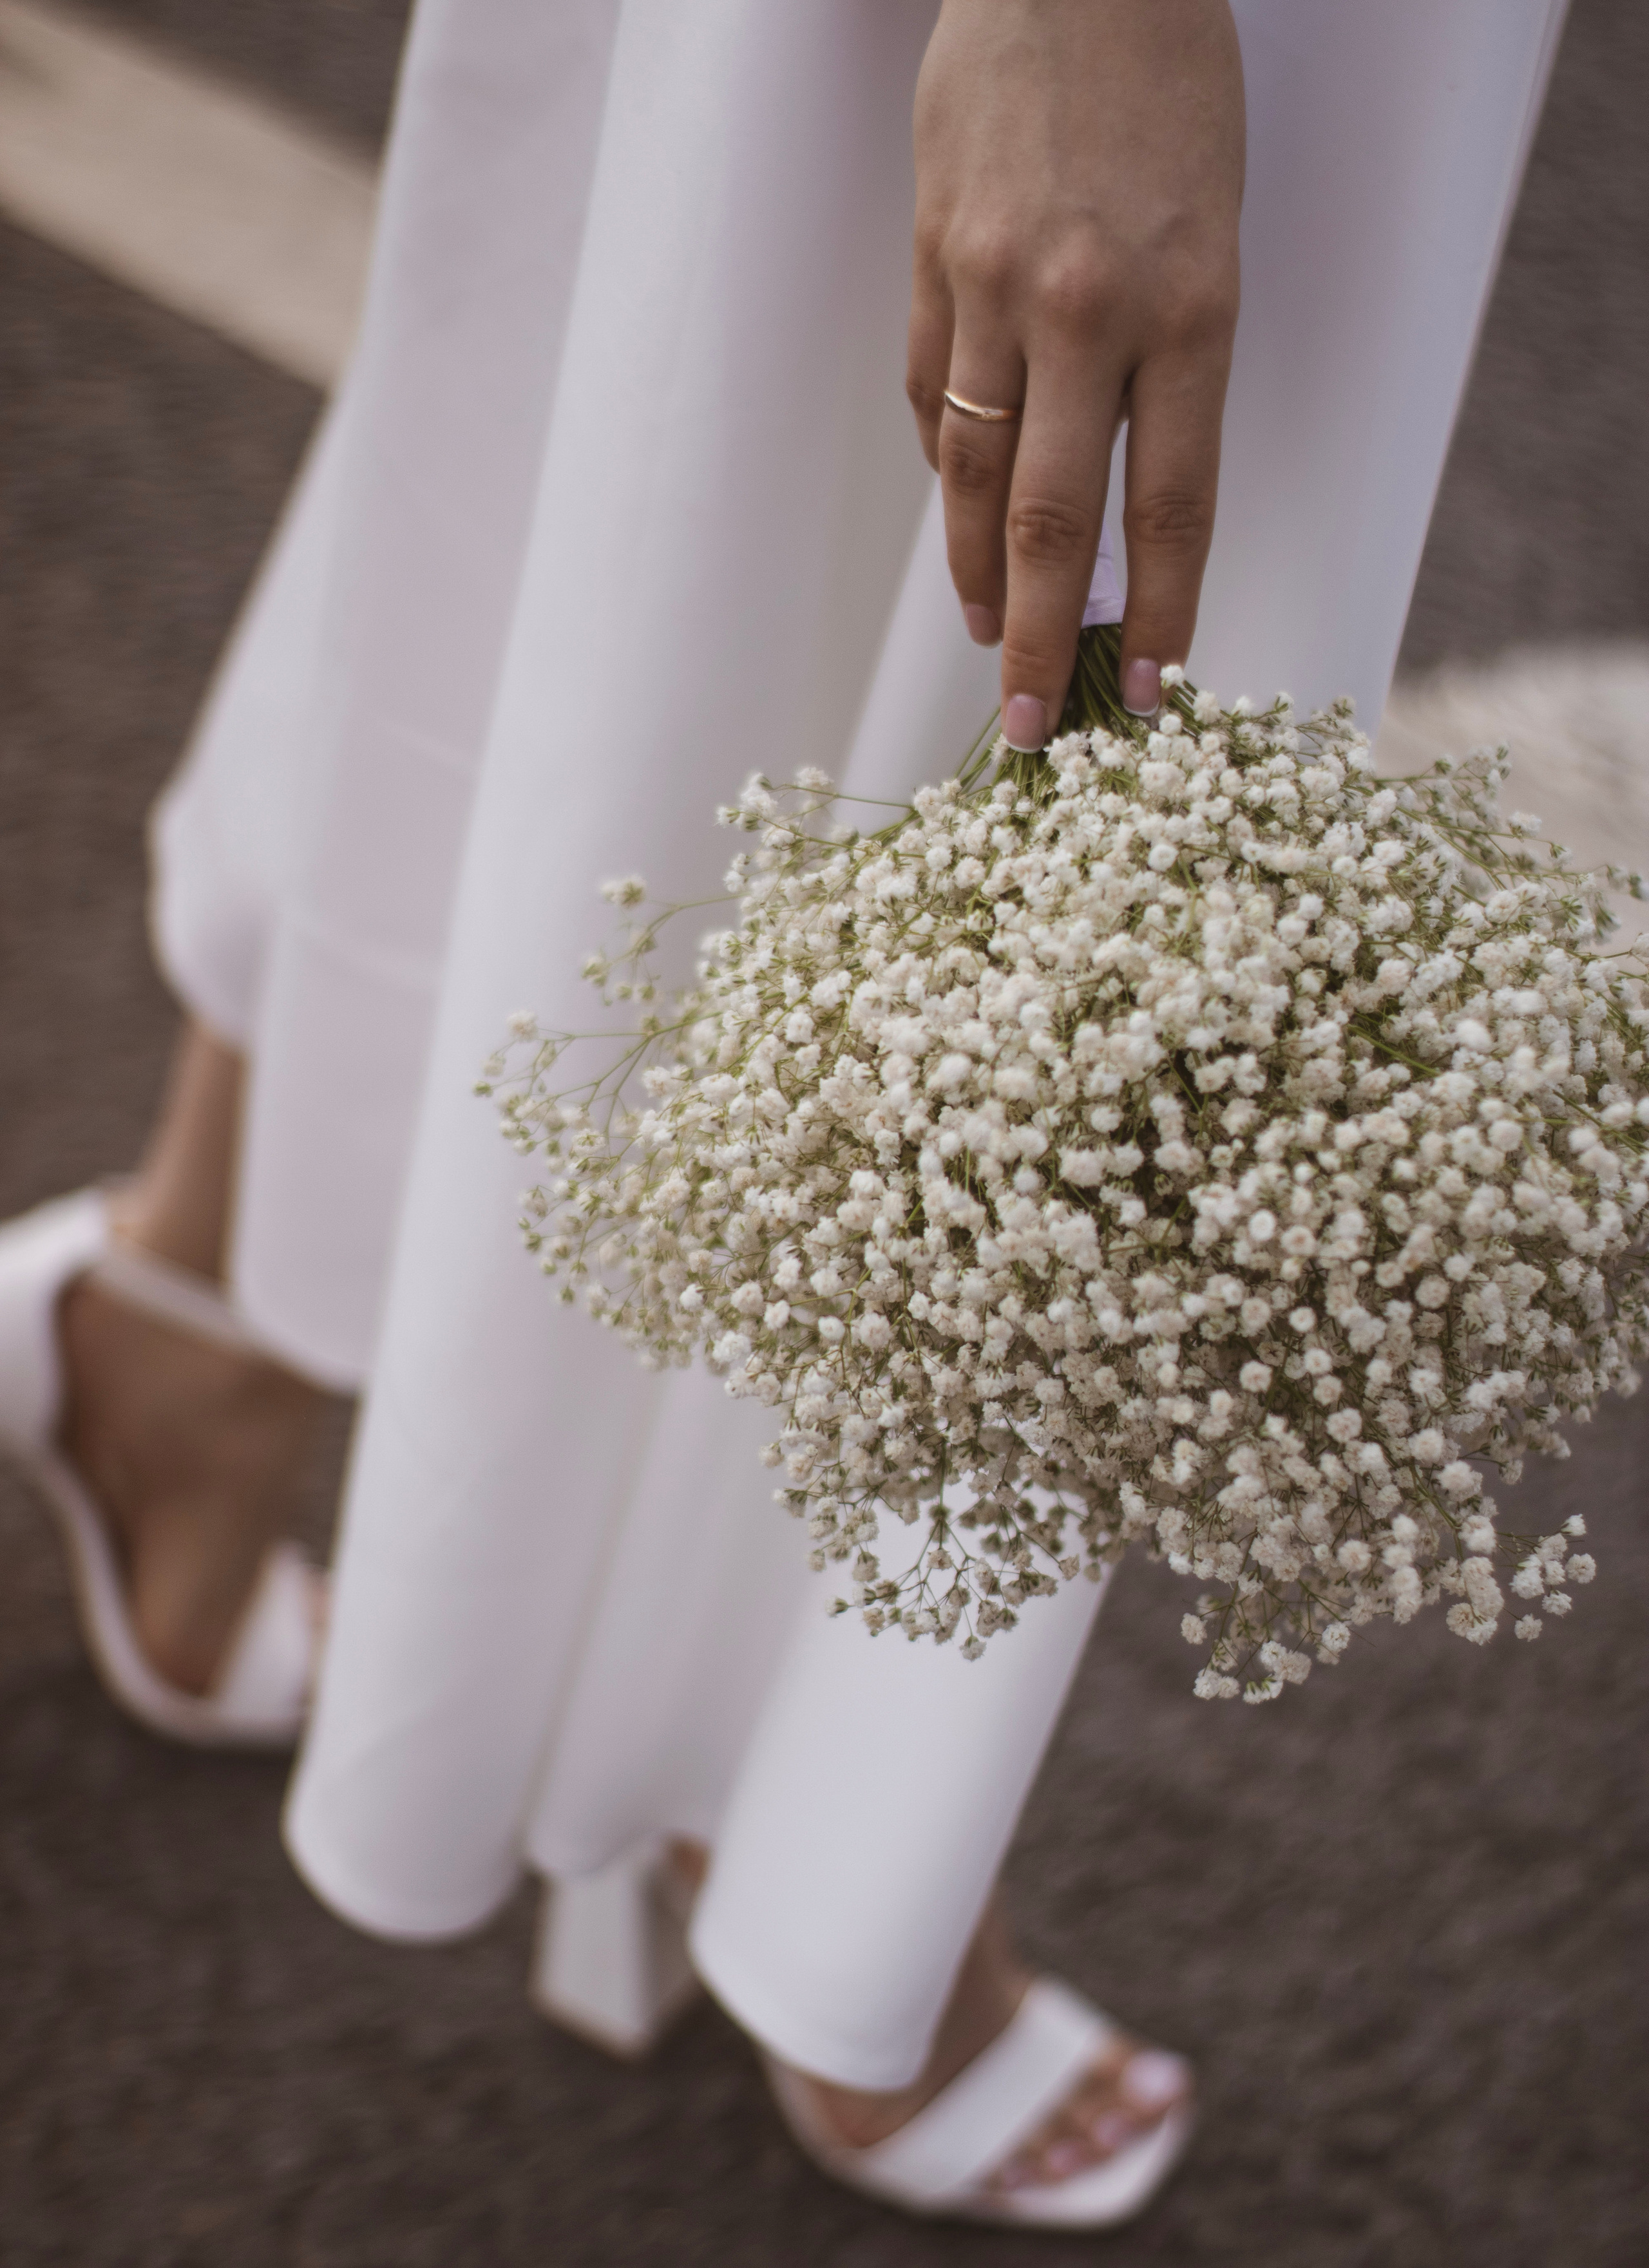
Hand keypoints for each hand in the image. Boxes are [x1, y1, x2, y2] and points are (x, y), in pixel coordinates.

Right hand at [909, 0, 1243, 744]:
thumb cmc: (1170, 92)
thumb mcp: (1215, 233)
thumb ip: (1172, 366)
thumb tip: (1120, 502)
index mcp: (1189, 307)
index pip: (1170, 507)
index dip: (1158, 617)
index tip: (1147, 697)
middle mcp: (1088, 309)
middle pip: (1052, 519)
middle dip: (1039, 640)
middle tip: (1028, 728)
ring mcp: (994, 286)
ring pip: (970, 473)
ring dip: (976, 575)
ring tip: (986, 638)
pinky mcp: (930, 261)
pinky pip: (932, 396)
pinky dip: (945, 467)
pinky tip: (960, 516)